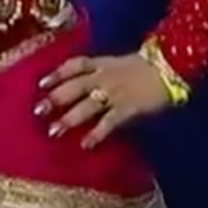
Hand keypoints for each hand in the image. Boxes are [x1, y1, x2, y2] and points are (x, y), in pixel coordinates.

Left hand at [35, 52, 170, 148]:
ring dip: (69, 118)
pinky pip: (108, 122)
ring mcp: (115, 92)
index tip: (40, 83)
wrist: (170, 68)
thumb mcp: (119, 63)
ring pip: (87, 105)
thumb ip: (101, 70)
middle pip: (75, 86)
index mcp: (102, 63)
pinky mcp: (128, 108)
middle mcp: (104, 76)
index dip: (57, 73)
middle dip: (56, 97)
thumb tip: (82, 81)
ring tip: (54, 131)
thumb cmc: (146, 67)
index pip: (75, 65)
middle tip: (37, 110)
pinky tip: (85, 144)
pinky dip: (96, 133)